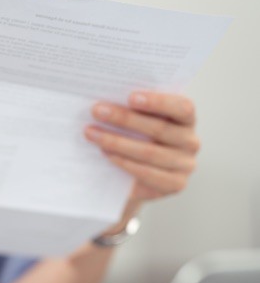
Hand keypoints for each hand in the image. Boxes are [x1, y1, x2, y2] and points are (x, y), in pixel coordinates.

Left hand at [85, 91, 199, 202]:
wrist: (135, 178)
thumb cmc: (137, 139)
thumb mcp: (138, 122)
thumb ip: (133, 110)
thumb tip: (107, 100)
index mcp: (187, 120)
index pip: (182, 107)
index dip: (157, 102)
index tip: (130, 97)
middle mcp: (191, 142)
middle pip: (159, 129)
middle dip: (124, 118)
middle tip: (97, 111)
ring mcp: (185, 165)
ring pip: (149, 152)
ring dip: (116, 141)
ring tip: (92, 133)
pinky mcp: (174, 184)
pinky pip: (146, 173)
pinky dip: (123, 162)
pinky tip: (106, 153)